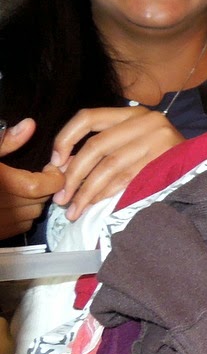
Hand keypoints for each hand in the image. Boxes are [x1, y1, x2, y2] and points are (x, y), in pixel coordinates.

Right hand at [0, 119, 64, 238]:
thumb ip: (5, 142)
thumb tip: (30, 125)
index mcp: (2, 185)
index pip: (42, 186)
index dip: (54, 177)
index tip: (50, 167)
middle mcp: (2, 208)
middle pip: (40, 201)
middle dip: (44, 187)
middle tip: (38, 175)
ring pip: (31, 216)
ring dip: (33, 202)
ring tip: (23, 188)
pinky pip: (18, 227)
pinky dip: (21, 216)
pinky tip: (10, 202)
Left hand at [51, 106, 185, 220]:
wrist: (204, 164)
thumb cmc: (162, 155)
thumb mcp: (134, 140)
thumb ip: (104, 146)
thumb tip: (61, 167)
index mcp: (132, 112)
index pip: (88, 117)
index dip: (65, 139)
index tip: (56, 162)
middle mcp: (145, 120)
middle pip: (96, 146)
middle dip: (74, 175)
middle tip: (61, 198)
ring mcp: (157, 139)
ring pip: (109, 166)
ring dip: (86, 191)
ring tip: (73, 209)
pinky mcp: (164, 159)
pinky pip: (125, 179)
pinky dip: (106, 194)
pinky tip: (95, 205)